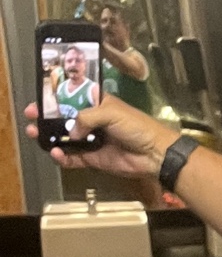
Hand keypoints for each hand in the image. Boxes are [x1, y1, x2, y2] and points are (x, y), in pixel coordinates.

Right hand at [25, 94, 170, 176]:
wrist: (154, 154)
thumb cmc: (136, 127)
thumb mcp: (111, 112)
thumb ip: (87, 117)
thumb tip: (72, 131)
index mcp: (97, 104)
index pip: (71, 98)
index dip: (54, 99)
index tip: (38, 101)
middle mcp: (92, 121)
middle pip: (64, 119)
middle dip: (46, 119)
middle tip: (31, 120)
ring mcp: (91, 140)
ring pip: (65, 139)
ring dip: (50, 137)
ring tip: (36, 135)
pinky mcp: (93, 158)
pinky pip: (73, 157)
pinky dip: (62, 156)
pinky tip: (56, 153)